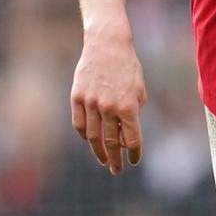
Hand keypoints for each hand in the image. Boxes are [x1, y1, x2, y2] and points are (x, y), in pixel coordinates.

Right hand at [70, 24, 146, 173]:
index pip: (132, 140)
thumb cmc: (128, 68)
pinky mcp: (77, 97)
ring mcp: (91, 103)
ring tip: (104, 159)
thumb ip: (134, 114)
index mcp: (128, 106)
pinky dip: (84, 135)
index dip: (134, 154)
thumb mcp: (139, 91)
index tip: (134, 161)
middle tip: (117, 170)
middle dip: (115, 159)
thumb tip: (127, 136)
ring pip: (92, 136)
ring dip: (98, 151)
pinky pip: (78, 123)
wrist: (107, 45)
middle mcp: (109, 107)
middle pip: (112, 142)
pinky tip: (90, 140)